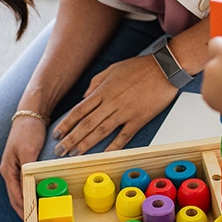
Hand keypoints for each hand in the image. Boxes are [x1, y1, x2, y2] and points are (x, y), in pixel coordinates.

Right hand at [0, 117, 46, 215]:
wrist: (31, 113)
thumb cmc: (28, 131)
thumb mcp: (28, 151)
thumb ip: (26, 170)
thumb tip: (26, 189)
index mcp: (7, 170)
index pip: (14, 196)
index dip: (23, 210)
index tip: (31, 221)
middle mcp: (9, 171)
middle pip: (16, 197)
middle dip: (24, 210)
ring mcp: (15, 167)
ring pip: (20, 191)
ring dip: (28, 202)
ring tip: (38, 214)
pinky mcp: (23, 163)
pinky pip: (26, 183)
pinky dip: (31, 192)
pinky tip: (40, 196)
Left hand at [49, 55, 178, 156]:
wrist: (164, 68)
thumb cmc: (140, 67)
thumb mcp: (112, 69)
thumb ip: (96, 83)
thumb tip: (84, 97)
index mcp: (103, 90)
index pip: (79, 110)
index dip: (66, 124)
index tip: (56, 134)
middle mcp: (111, 102)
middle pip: (86, 124)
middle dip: (71, 138)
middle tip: (59, 150)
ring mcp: (125, 112)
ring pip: (101, 131)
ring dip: (86, 144)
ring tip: (74, 154)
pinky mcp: (139, 119)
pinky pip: (124, 136)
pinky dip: (113, 146)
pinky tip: (104, 155)